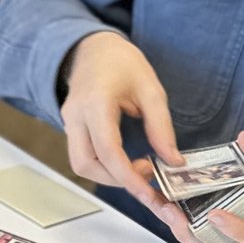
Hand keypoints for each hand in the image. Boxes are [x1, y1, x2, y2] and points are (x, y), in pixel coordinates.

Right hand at [61, 31, 182, 198]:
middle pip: (86, 164)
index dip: (128, 177)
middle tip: (148, 177)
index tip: (150, 193)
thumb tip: (174, 162)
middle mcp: (75, 116)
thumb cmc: (122, 63)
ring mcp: (69, 123)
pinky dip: (105, 167)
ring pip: (82, 165)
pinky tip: (127, 163)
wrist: (94, 49)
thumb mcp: (151, 90)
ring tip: (139, 169)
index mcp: (95, 103)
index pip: (107, 150)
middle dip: (117, 180)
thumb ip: (161, 128)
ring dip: (110, 176)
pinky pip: (84, 156)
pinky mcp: (71, 128)